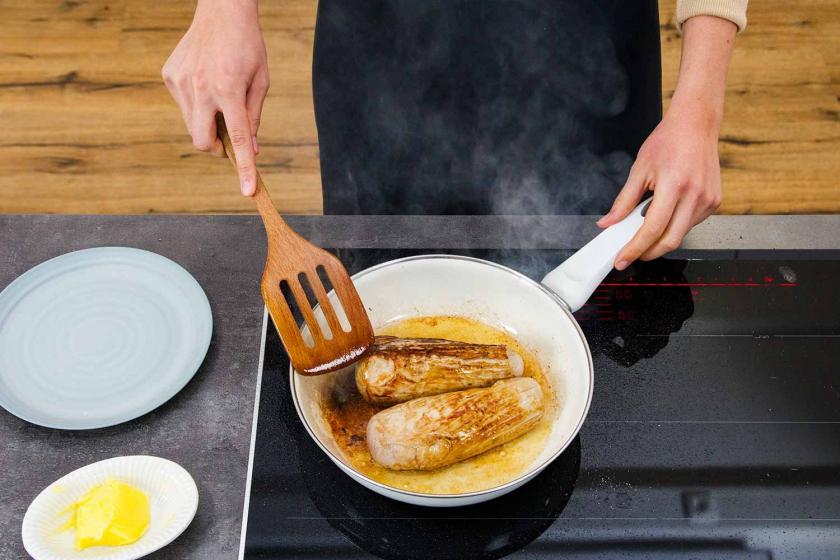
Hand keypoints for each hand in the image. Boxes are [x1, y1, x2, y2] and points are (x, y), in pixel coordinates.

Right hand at [162, 0, 268, 195]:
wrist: (221, 10)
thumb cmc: (248, 46)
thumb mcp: (261, 82)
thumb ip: (254, 118)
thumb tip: (250, 151)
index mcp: (228, 90)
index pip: (237, 139)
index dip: (243, 168)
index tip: (247, 191)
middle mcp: (200, 88)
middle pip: (203, 142)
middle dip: (216, 148)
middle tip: (229, 138)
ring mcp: (181, 82)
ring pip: (192, 125)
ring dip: (207, 123)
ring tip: (220, 96)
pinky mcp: (169, 76)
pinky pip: (184, 105)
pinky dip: (197, 104)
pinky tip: (206, 81)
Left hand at [597, 15, 736, 269]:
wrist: (697, 124)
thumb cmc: (668, 141)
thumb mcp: (639, 169)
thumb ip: (623, 201)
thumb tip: (608, 223)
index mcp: (674, 186)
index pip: (651, 229)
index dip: (634, 249)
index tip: (621, 260)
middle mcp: (695, 195)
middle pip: (670, 241)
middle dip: (648, 253)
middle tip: (630, 254)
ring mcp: (708, 200)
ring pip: (681, 234)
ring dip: (660, 239)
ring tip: (645, 226)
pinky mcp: (715, 202)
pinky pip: (691, 224)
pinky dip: (674, 226)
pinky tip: (665, 214)